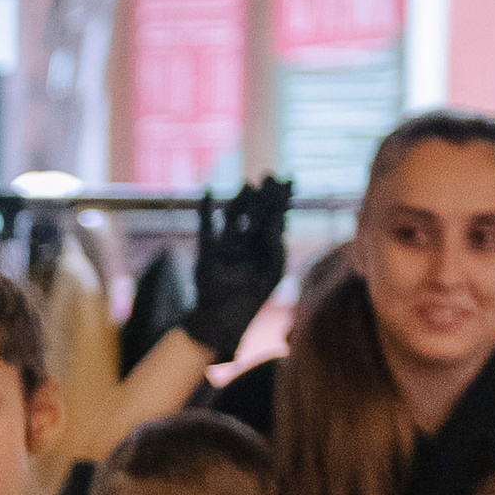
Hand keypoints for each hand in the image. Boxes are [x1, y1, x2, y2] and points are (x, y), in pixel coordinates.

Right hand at [183, 175, 290, 359]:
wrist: (222, 319)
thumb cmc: (252, 300)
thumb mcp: (272, 273)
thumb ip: (276, 246)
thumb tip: (276, 222)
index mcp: (266, 251)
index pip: (276, 219)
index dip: (282, 200)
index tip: (287, 181)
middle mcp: (247, 246)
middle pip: (257, 213)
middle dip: (263, 195)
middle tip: (268, 176)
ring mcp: (228, 246)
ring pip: (235, 216)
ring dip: (240, 200)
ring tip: (247, 184)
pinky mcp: (208, 250)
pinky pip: (206, 224)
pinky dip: (206, 208)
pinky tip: (209, 192)